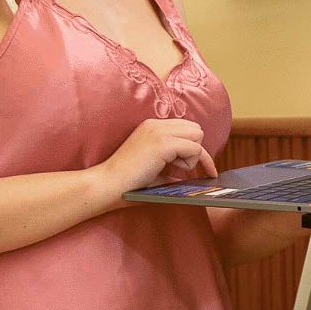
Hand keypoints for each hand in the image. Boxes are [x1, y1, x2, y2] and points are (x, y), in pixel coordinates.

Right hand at [92, 118, 215, 207]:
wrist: (107, 184)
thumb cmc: (126, 183)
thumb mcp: (151, 169)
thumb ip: (167, 168)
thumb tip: (184, 178)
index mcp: (151, 127)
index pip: (186, 127)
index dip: (194, 147)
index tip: (203, 168)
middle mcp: (155, 125)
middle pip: (196, 129)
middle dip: (193, 149)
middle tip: (176, 166)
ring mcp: (159, 132)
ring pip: (197, 136)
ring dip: (191, 155)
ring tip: (170, 167)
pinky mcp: (162, 144)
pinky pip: (194, 149)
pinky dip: (189, 162)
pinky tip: (171, 169)